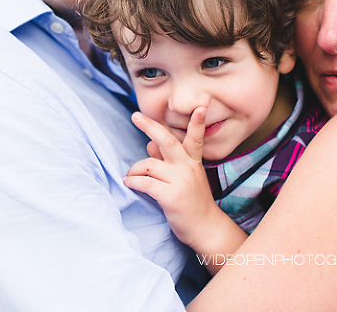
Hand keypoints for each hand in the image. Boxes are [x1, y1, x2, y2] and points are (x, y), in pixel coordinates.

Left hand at [123, 107, 214, 247]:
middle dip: (150, 126)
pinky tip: (129, 184)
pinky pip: (144, 182)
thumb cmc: (192, 202)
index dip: (197, 122)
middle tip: (136, 116)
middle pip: (168, 141)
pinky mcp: (171, 196)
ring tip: (130, 176)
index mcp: (193, 162)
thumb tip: (150, 145)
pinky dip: (133, 182)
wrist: (206, 229)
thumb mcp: (184, 178)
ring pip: (148, 164)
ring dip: (134, 169)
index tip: (200, 107)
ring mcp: (180, 181)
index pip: (195, 138)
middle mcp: (188, 168)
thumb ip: (167, 161)